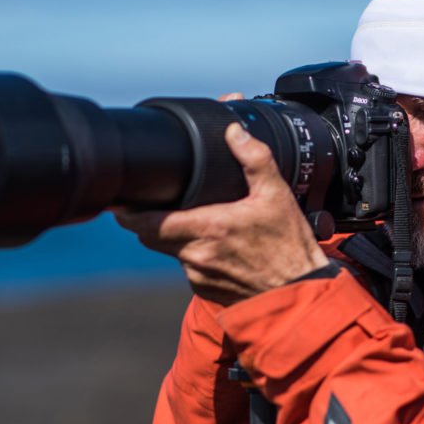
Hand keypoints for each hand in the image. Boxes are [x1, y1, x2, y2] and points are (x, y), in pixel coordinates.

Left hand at [114, 121, 328, 305]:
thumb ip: (255, 158)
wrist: (298, 291)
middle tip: (153, 203)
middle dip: (146, 219)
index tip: (125, 200)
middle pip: (149, 236)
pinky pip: (186, 266)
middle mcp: (195, 255)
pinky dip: (190, 253)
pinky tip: (211, 244)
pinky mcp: (203, 289)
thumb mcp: (277, 195)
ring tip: (190, 219)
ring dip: (171, 235)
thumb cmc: (288, 247)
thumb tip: (235, 132)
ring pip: (168, 250)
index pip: (146, 222)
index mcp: (208, 228)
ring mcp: (197, 275)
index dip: (129, 211)